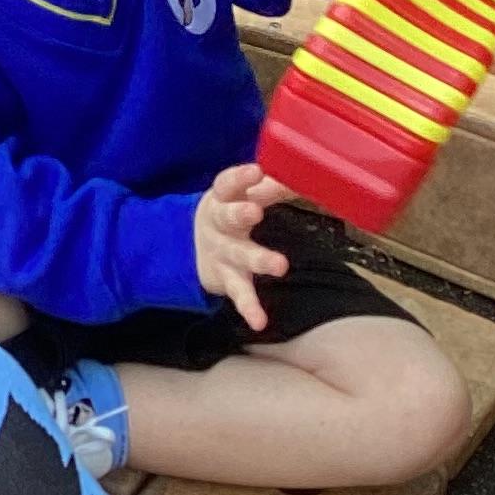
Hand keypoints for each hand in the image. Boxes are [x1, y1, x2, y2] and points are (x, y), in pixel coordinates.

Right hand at [194, 161, 294, 332]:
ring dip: (259, 259)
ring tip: (280, 265)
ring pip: (239, 255)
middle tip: (254, 211)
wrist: (189, 248)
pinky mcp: (227, 280)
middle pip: (227, 217)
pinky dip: (249, 308)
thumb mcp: (241, 196)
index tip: (256, 172)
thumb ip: (269, 187)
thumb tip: (304, 174)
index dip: (240, 179)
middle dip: (240, 214)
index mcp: (222, 198)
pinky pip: (240, 294)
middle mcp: (218, 225)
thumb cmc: (229, 213)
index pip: (228, 184)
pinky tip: (260, 322)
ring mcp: (222, 254)